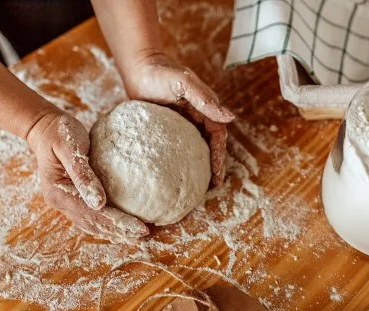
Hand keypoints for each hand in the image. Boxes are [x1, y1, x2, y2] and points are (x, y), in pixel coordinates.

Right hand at [27, 110, 148, 240]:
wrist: (45, 128)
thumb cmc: (59, 133)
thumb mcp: (69, 147)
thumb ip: (82, 174)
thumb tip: (98, 203)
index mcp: (59, 193)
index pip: (93, 214)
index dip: (117, 223)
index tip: (140, 228)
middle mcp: (60, 202)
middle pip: (93, 224)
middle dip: (119, 232)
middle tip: (144, 235)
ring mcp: (65, 202)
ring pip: (92, 224)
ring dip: (114, 231)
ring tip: (137, 236)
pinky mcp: (72, 198)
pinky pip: (90, 216)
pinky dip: (107, 223)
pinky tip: (122, 225)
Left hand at [123, 52, 234, 185]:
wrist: (138, 66)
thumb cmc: (161, 72)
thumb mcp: (184, 83)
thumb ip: (205, 99)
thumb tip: (230, 118)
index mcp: (205, 107)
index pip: (217, 136)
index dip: (219, 156)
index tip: (217, 174)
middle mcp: (197, 116)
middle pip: (210, 144)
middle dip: (214, 165)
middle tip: (212, 186)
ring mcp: (182, 122)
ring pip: (196, 147)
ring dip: (200, 164)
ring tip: (199, 185)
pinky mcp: (167, 126)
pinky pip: (177, 146)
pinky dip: (181, 159)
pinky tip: (176, 172)